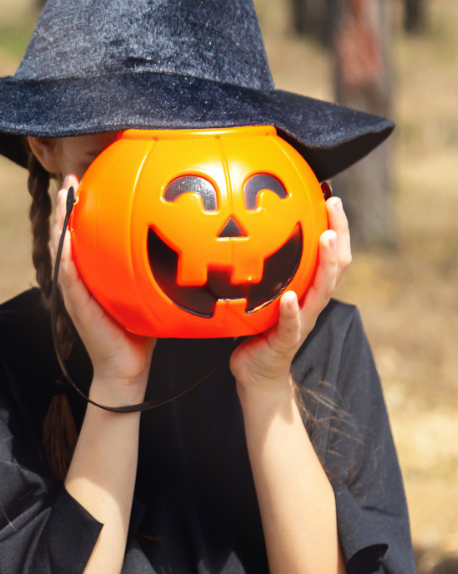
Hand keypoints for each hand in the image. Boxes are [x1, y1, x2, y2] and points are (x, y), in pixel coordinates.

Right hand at [50, 175, 155, 397]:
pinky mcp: (77, 305)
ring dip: (60, 223)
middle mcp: (79, 280)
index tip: (85, 183)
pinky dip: (64, 255)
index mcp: (92, 274)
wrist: (128, 367)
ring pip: (61, 250)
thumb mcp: (146, 291)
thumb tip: (181, 241)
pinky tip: (65, 237)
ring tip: (63, 198)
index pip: (82, 236)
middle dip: (65, 208)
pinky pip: (68, 276)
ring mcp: (75, 292)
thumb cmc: (139, 331)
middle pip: (65, 236)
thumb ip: (152, 268)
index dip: (80, 211)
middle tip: (69, 181)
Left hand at [229, 197, 351, 397]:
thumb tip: (235, 235)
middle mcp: (309, 303)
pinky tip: (289, 297)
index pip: (329, 254)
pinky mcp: (286, 341)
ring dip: (326, 264)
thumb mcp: (257, 296)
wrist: (255, 376)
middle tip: (334, 205)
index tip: (331, 196)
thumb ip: (257, 272)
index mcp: (306, 291)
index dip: (335, 226)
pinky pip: (292, 324)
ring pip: (321, 291)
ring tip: (326, 238)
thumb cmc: (255, 333)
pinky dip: (292, 310)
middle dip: (339, 233)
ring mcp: (301, 322)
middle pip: (336, 265)